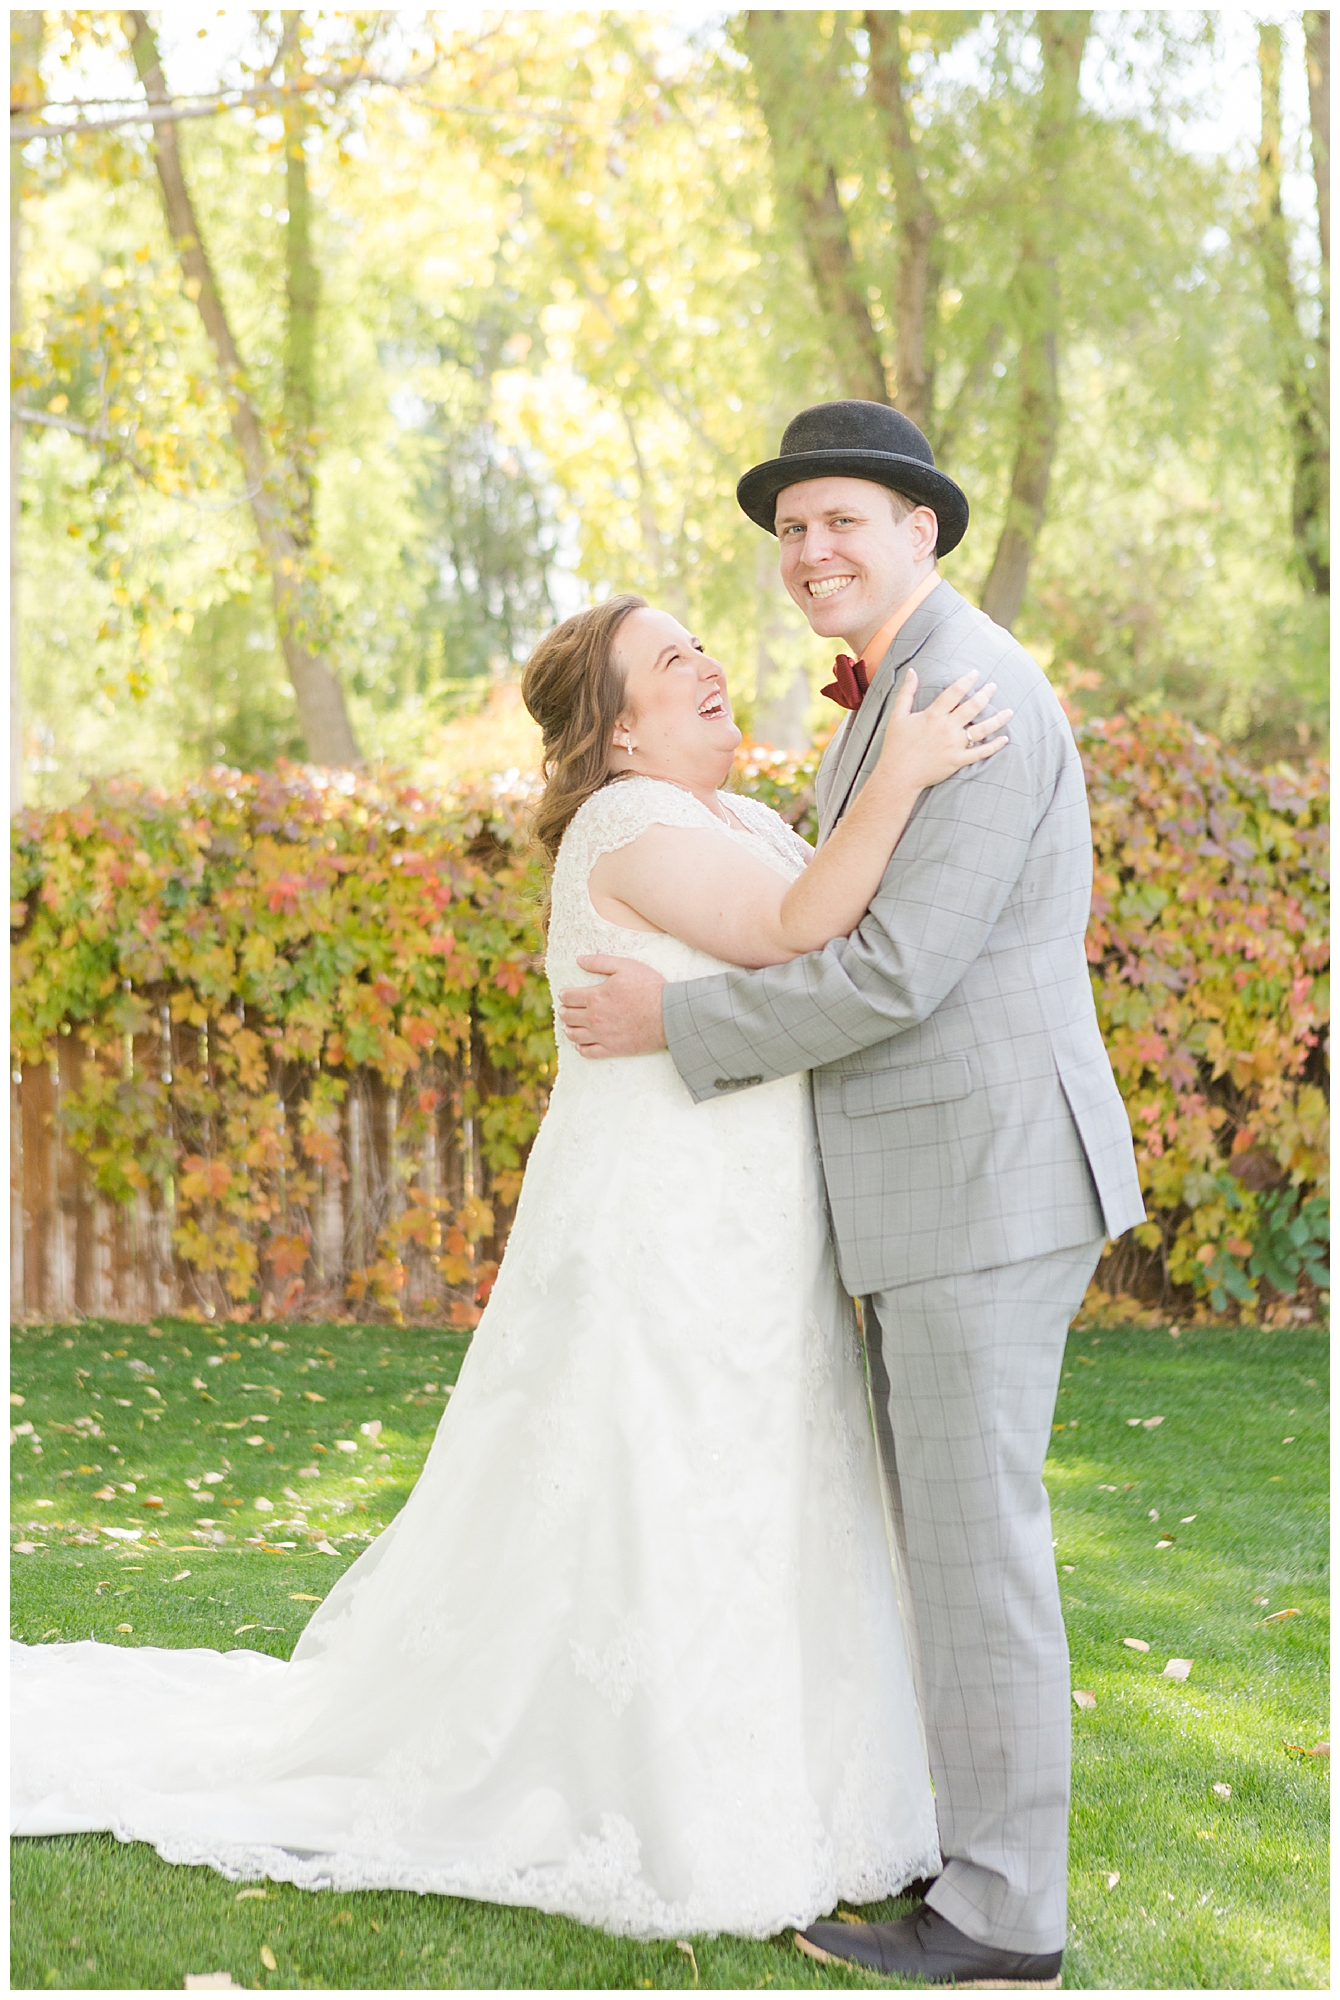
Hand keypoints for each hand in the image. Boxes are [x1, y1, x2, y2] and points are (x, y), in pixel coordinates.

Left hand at [559, 956, 668, 1058]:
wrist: (668, 1014)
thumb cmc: (649, 987)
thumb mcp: (625, 966)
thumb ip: (600, 962)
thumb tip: (579, 960)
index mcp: (595, 997)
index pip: (568, 997)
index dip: (564, 995)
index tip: (564, 994)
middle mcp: (594, 1018)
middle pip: (568, 1016)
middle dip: (564, 1011)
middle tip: (564, 1010)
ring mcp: (602, 1035)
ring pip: (574, 1035)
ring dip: (568, 1029)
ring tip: (569, 1026)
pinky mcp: (612, 1049)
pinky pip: (588, 1052)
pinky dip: (580, 1048)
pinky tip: (580, 1045)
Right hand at [875, 668, 1011, 790]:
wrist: (898, 775)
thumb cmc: (896, 745)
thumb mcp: (898, 715)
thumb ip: (906, 692)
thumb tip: (912, 671)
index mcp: (933, 715)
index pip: (954, 692)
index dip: (967, 681)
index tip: (976, 673)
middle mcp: (946, 728)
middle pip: (972, 707)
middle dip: (985, 694)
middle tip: (993, 686)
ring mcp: (954, 745)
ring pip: (982, 729)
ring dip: (997, 719)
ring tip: (1009, 711)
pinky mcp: (957, 760)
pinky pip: (980, 753)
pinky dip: (994, 746)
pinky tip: (1004, 739)